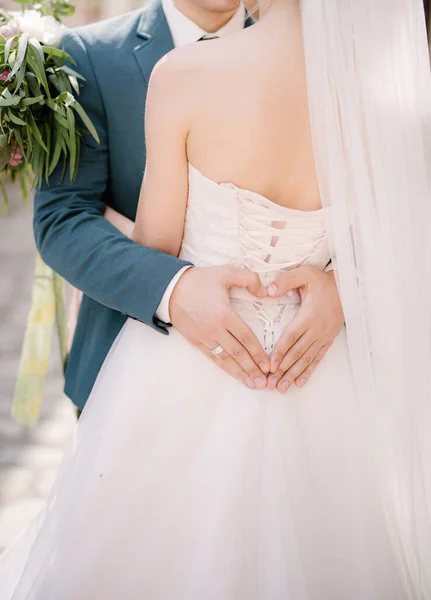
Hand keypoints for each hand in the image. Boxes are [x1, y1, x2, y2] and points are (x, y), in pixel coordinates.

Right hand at [169, 266, 269, 388]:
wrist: (169, 288)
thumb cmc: (199, 280)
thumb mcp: (226, 271)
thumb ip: (249, 279)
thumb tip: (265, 292)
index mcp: (224, 314)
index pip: (246, 337)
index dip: (258, 353)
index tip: (269, 365)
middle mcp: (215, 329)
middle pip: (238, 353)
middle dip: (252, 369)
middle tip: (265, 382)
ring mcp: (204, 338)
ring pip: (226, 359)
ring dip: (240, 373)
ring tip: (253, 384)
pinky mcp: (196, 342)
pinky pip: (213, 358)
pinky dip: (225, 368)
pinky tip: (235, 375)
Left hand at [266, 266, 343, 392]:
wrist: (347, 287)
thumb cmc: (322, 281)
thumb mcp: (304, 274)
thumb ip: (285, 281)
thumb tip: (267, 290)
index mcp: (308, 315)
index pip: (291, 336)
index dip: (280, 352)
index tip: (270, 365)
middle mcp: (316, 329)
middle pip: (297, 353)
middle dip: (283, 370)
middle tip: (271, 384)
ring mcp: (323, 337)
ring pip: (307, 359)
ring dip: (294, 374)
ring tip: (282, 388)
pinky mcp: (328, 340)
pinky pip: (318, 359)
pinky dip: (308, 372)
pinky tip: (299, 383)